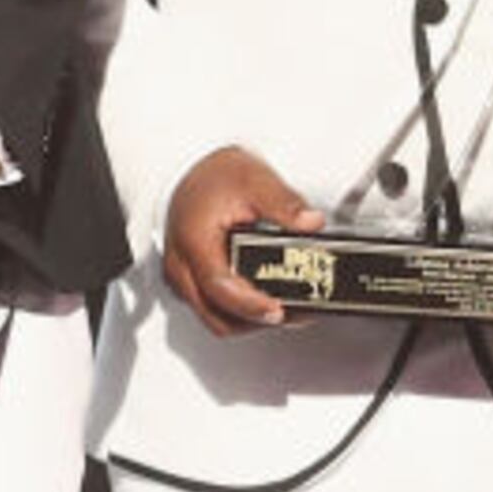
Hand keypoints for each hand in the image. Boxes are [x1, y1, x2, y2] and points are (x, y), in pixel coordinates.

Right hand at [162, 145, 322, 336]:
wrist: (195, 170)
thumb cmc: (216, 177)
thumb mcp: (255, 180)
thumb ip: (284, 203)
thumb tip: (310, 222)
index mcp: (194, 241)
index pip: (219, 287)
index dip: (250, 305)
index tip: (279, 309)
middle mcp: (182, 265)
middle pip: (216, 315)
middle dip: (256, 320)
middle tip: (294, 312)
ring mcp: (183, 276)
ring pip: (216, 318)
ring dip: (251, 320)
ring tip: (289, 309)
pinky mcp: (190, 281)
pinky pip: (214, 310)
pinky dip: (241, 312)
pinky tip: (266, 301)